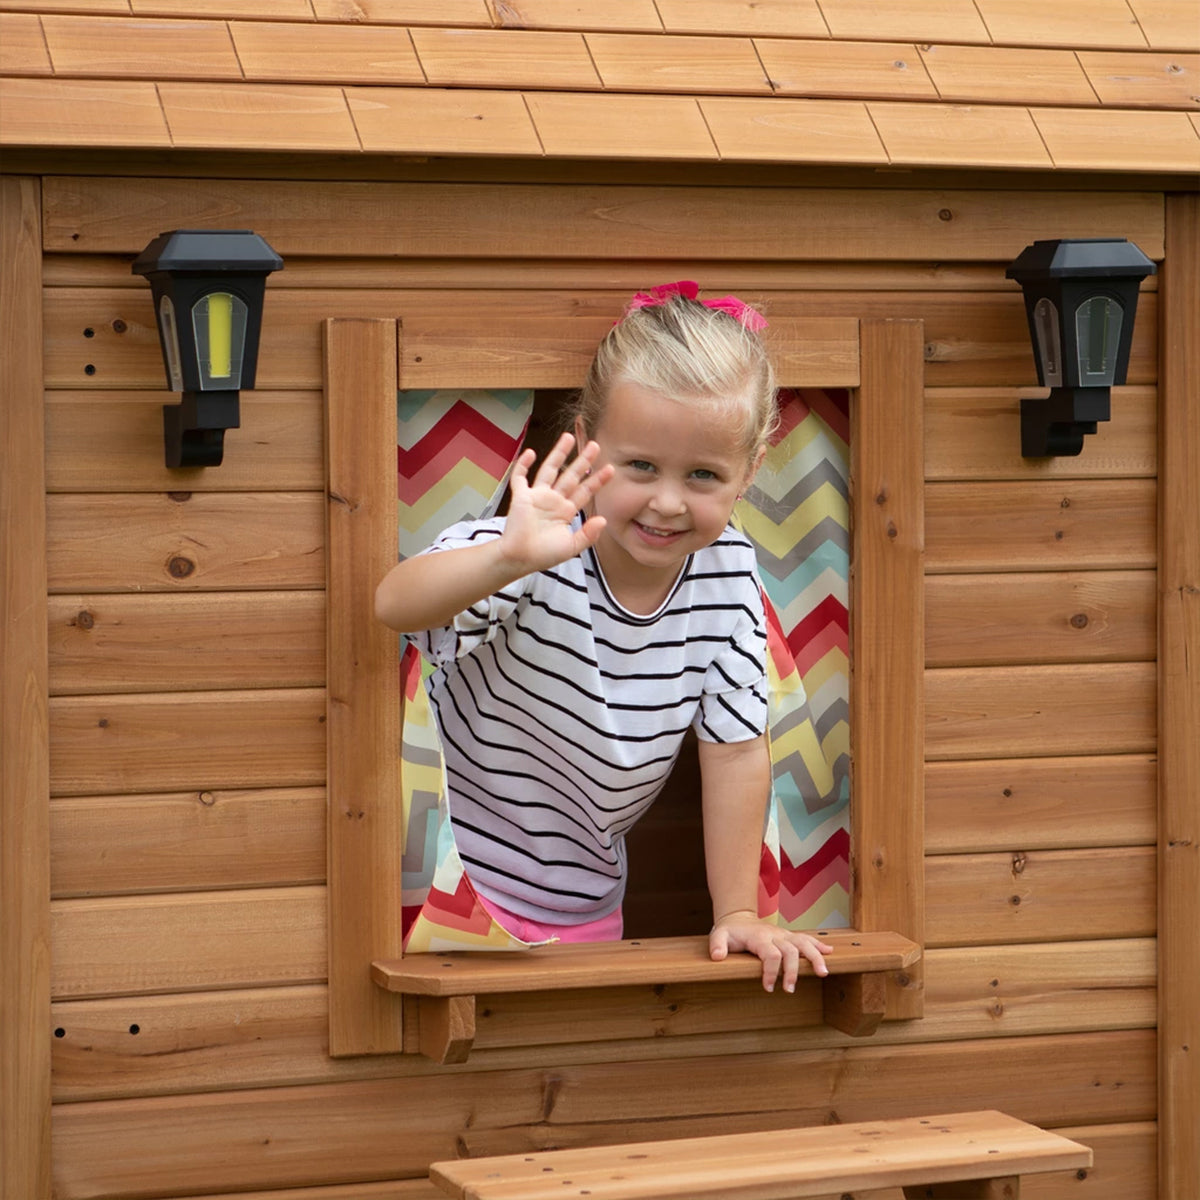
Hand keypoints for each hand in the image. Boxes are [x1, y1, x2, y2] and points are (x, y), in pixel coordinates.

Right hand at [499, 433, 613, 573]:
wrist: (519, 558)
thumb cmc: (543, 555)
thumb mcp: (571, 547)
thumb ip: (588, 535)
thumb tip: (603, 520)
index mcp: (565, 511)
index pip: (585, 491)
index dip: (597, 480)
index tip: (610, 469)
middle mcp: (553, 500)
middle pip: (571, 475)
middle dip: (583, 460)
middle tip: (595, 445)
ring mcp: (537, 496)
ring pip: (549, 470)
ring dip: (558, 454)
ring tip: (568, 437)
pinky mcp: (521, 497)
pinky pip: (520, 477)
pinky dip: (523, 465)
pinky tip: (531, 453)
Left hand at [709, 911, 833, 993]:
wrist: (739, 918)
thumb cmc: (730, 931)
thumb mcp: (718, 935)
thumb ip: (717, 945)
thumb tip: (717, 957)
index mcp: (759, 937)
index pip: (770, 954)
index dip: (771, 972)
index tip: (769, 988)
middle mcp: (775, 935)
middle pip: (790, 950)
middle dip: (793, 971)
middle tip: (790, 990)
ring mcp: (784, 935)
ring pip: (803, 942)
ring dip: (814, 957)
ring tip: (823, 973)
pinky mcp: (789, 937)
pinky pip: (806, 939)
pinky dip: (818, 945)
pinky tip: (830, 953)